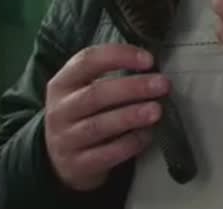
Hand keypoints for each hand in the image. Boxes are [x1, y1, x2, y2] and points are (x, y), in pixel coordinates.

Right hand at [44, 44, 170, 191]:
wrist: (62, 159)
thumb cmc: (85, 114)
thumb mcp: (85, 89)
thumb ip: (111, 76)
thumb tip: (153, 68)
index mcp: (62, 83)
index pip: (87, 61)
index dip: (119, 56)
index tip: (149, 60)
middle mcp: (59, 110)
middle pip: (95, 95)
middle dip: (132, 88)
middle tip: (162, 84)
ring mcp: (65, 140)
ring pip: (99, 126)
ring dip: (131, 116)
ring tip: (157, 110)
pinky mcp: (77, 165)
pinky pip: (107, 154)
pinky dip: (130, 143)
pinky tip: (147, 135)